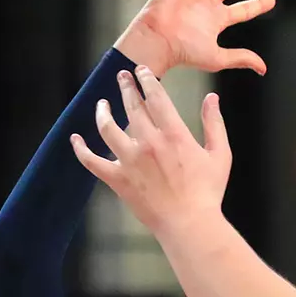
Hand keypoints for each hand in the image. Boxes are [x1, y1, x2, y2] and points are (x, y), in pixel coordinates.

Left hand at [73, 66, 230, 240]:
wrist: (189, 225)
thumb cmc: (208, 192)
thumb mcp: (220, 154)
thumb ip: (215, 123)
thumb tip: (212, 98)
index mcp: (174, 134)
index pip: (155, 96)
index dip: (147, 80)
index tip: (142, 71)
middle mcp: (149, 143)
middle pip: (131, 105)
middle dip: (125, 86)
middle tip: (122, 76)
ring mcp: (130, 161)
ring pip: (108, 127)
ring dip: (103, 111)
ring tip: (102, 104)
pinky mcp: (117, 180)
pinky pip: (91, 161)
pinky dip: (81, 149)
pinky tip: (75, 139)